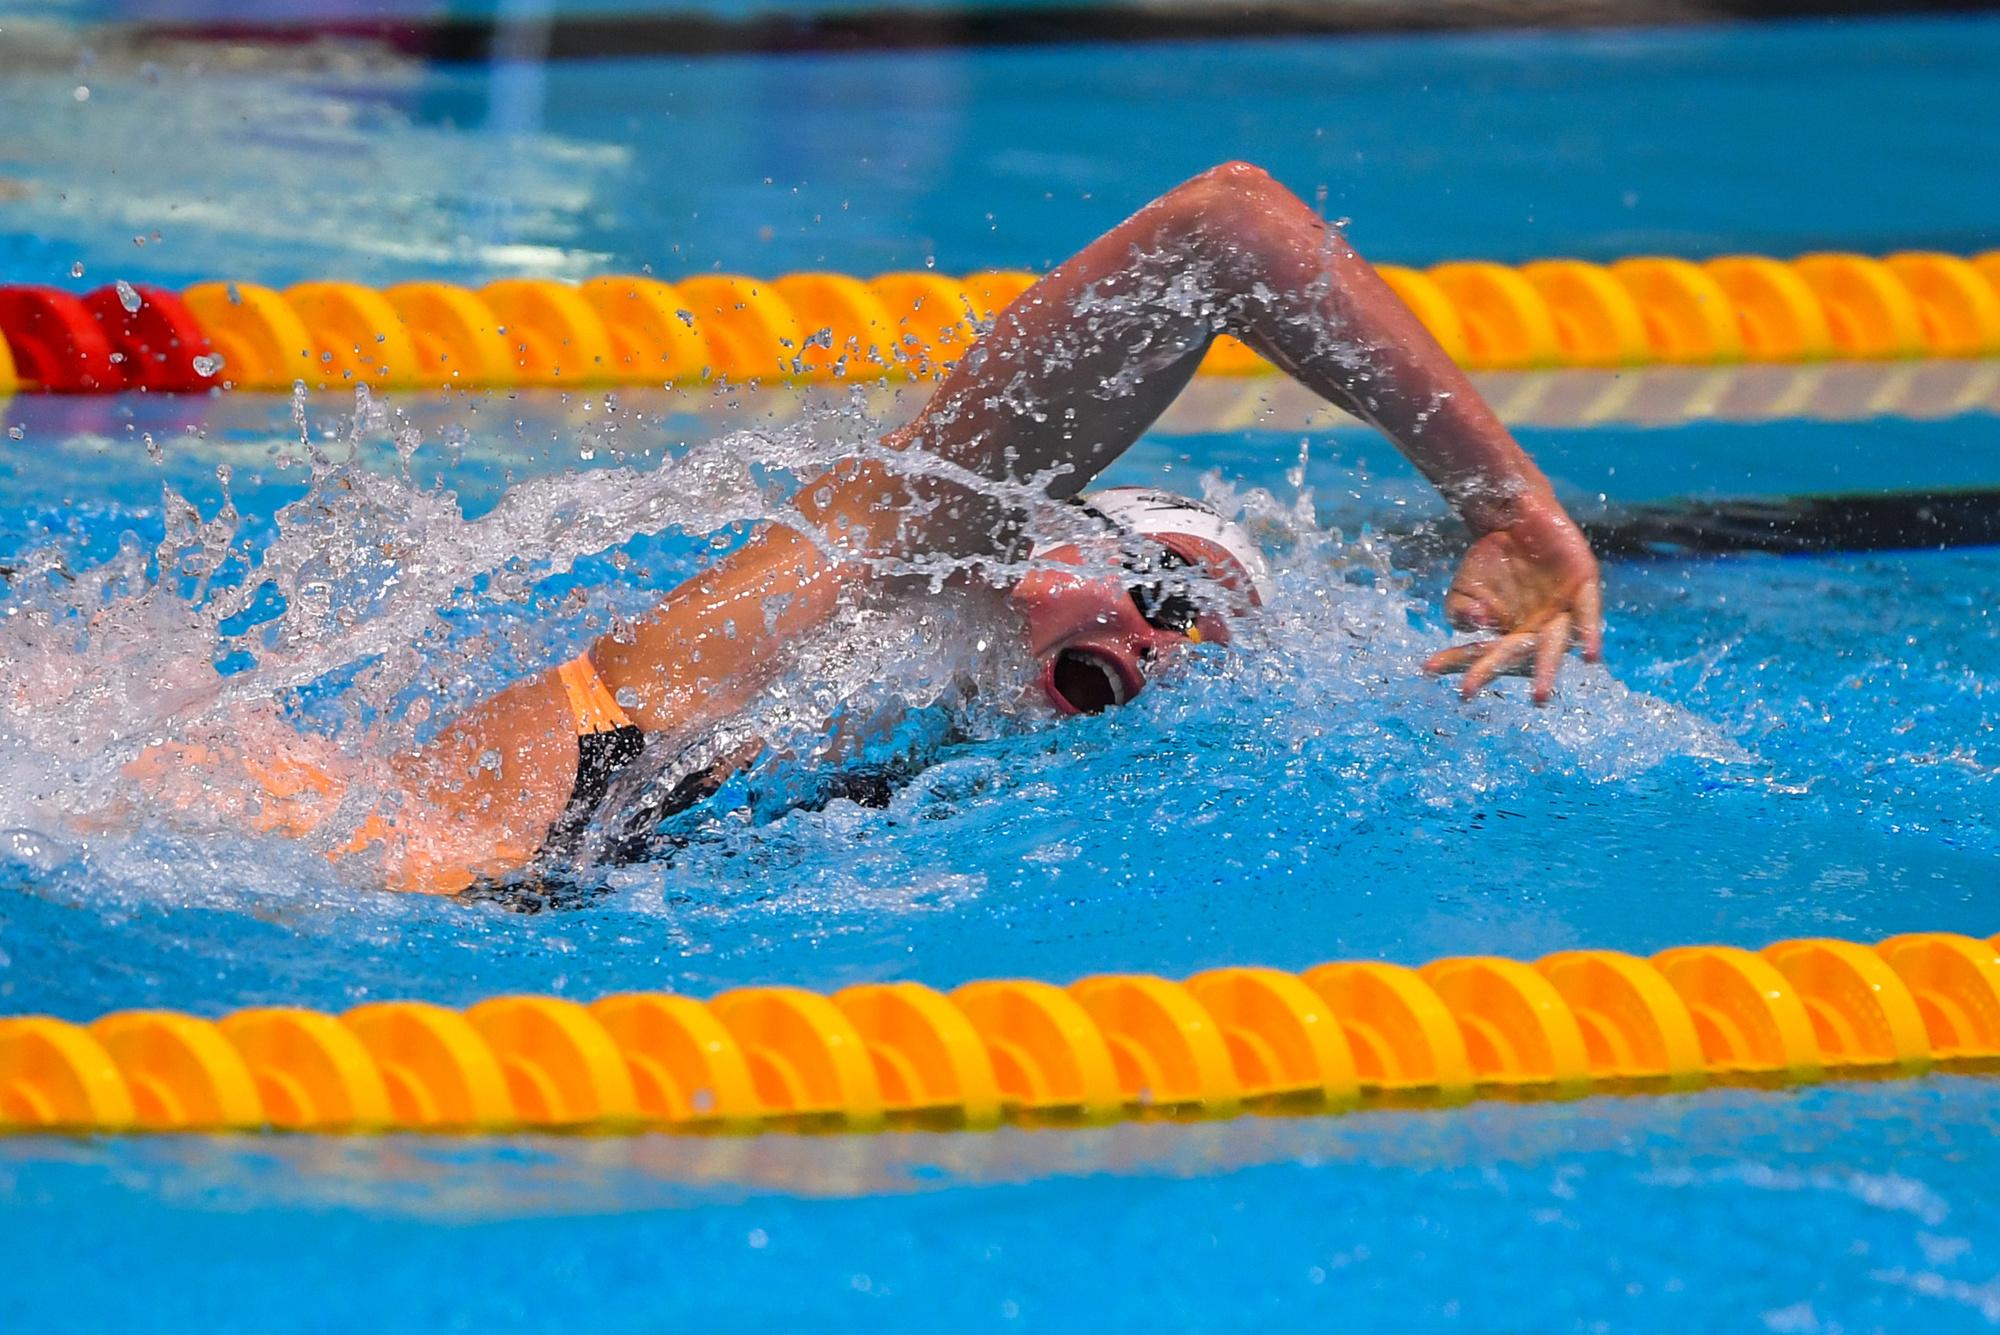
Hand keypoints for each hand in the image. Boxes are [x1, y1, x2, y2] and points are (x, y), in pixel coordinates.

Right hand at [1423, 494, 1602, 704]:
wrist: (1516, 518)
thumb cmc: (1490, 562)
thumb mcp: (1464, 590)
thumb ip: (1461, 612)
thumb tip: (1478, 623)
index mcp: (1507, 636)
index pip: (1482, 654)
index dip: (1460, 664)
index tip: (1439, 675)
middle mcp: (1536, 631)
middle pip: (1519, 656)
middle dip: (1507, 674)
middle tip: (1501, 697)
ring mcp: (1560, 612)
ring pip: (1555, 644)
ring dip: (1549, 668)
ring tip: (1539, 695)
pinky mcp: (1582, 588)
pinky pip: (1587, 613)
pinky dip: (1589, 633)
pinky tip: (1591, 656)